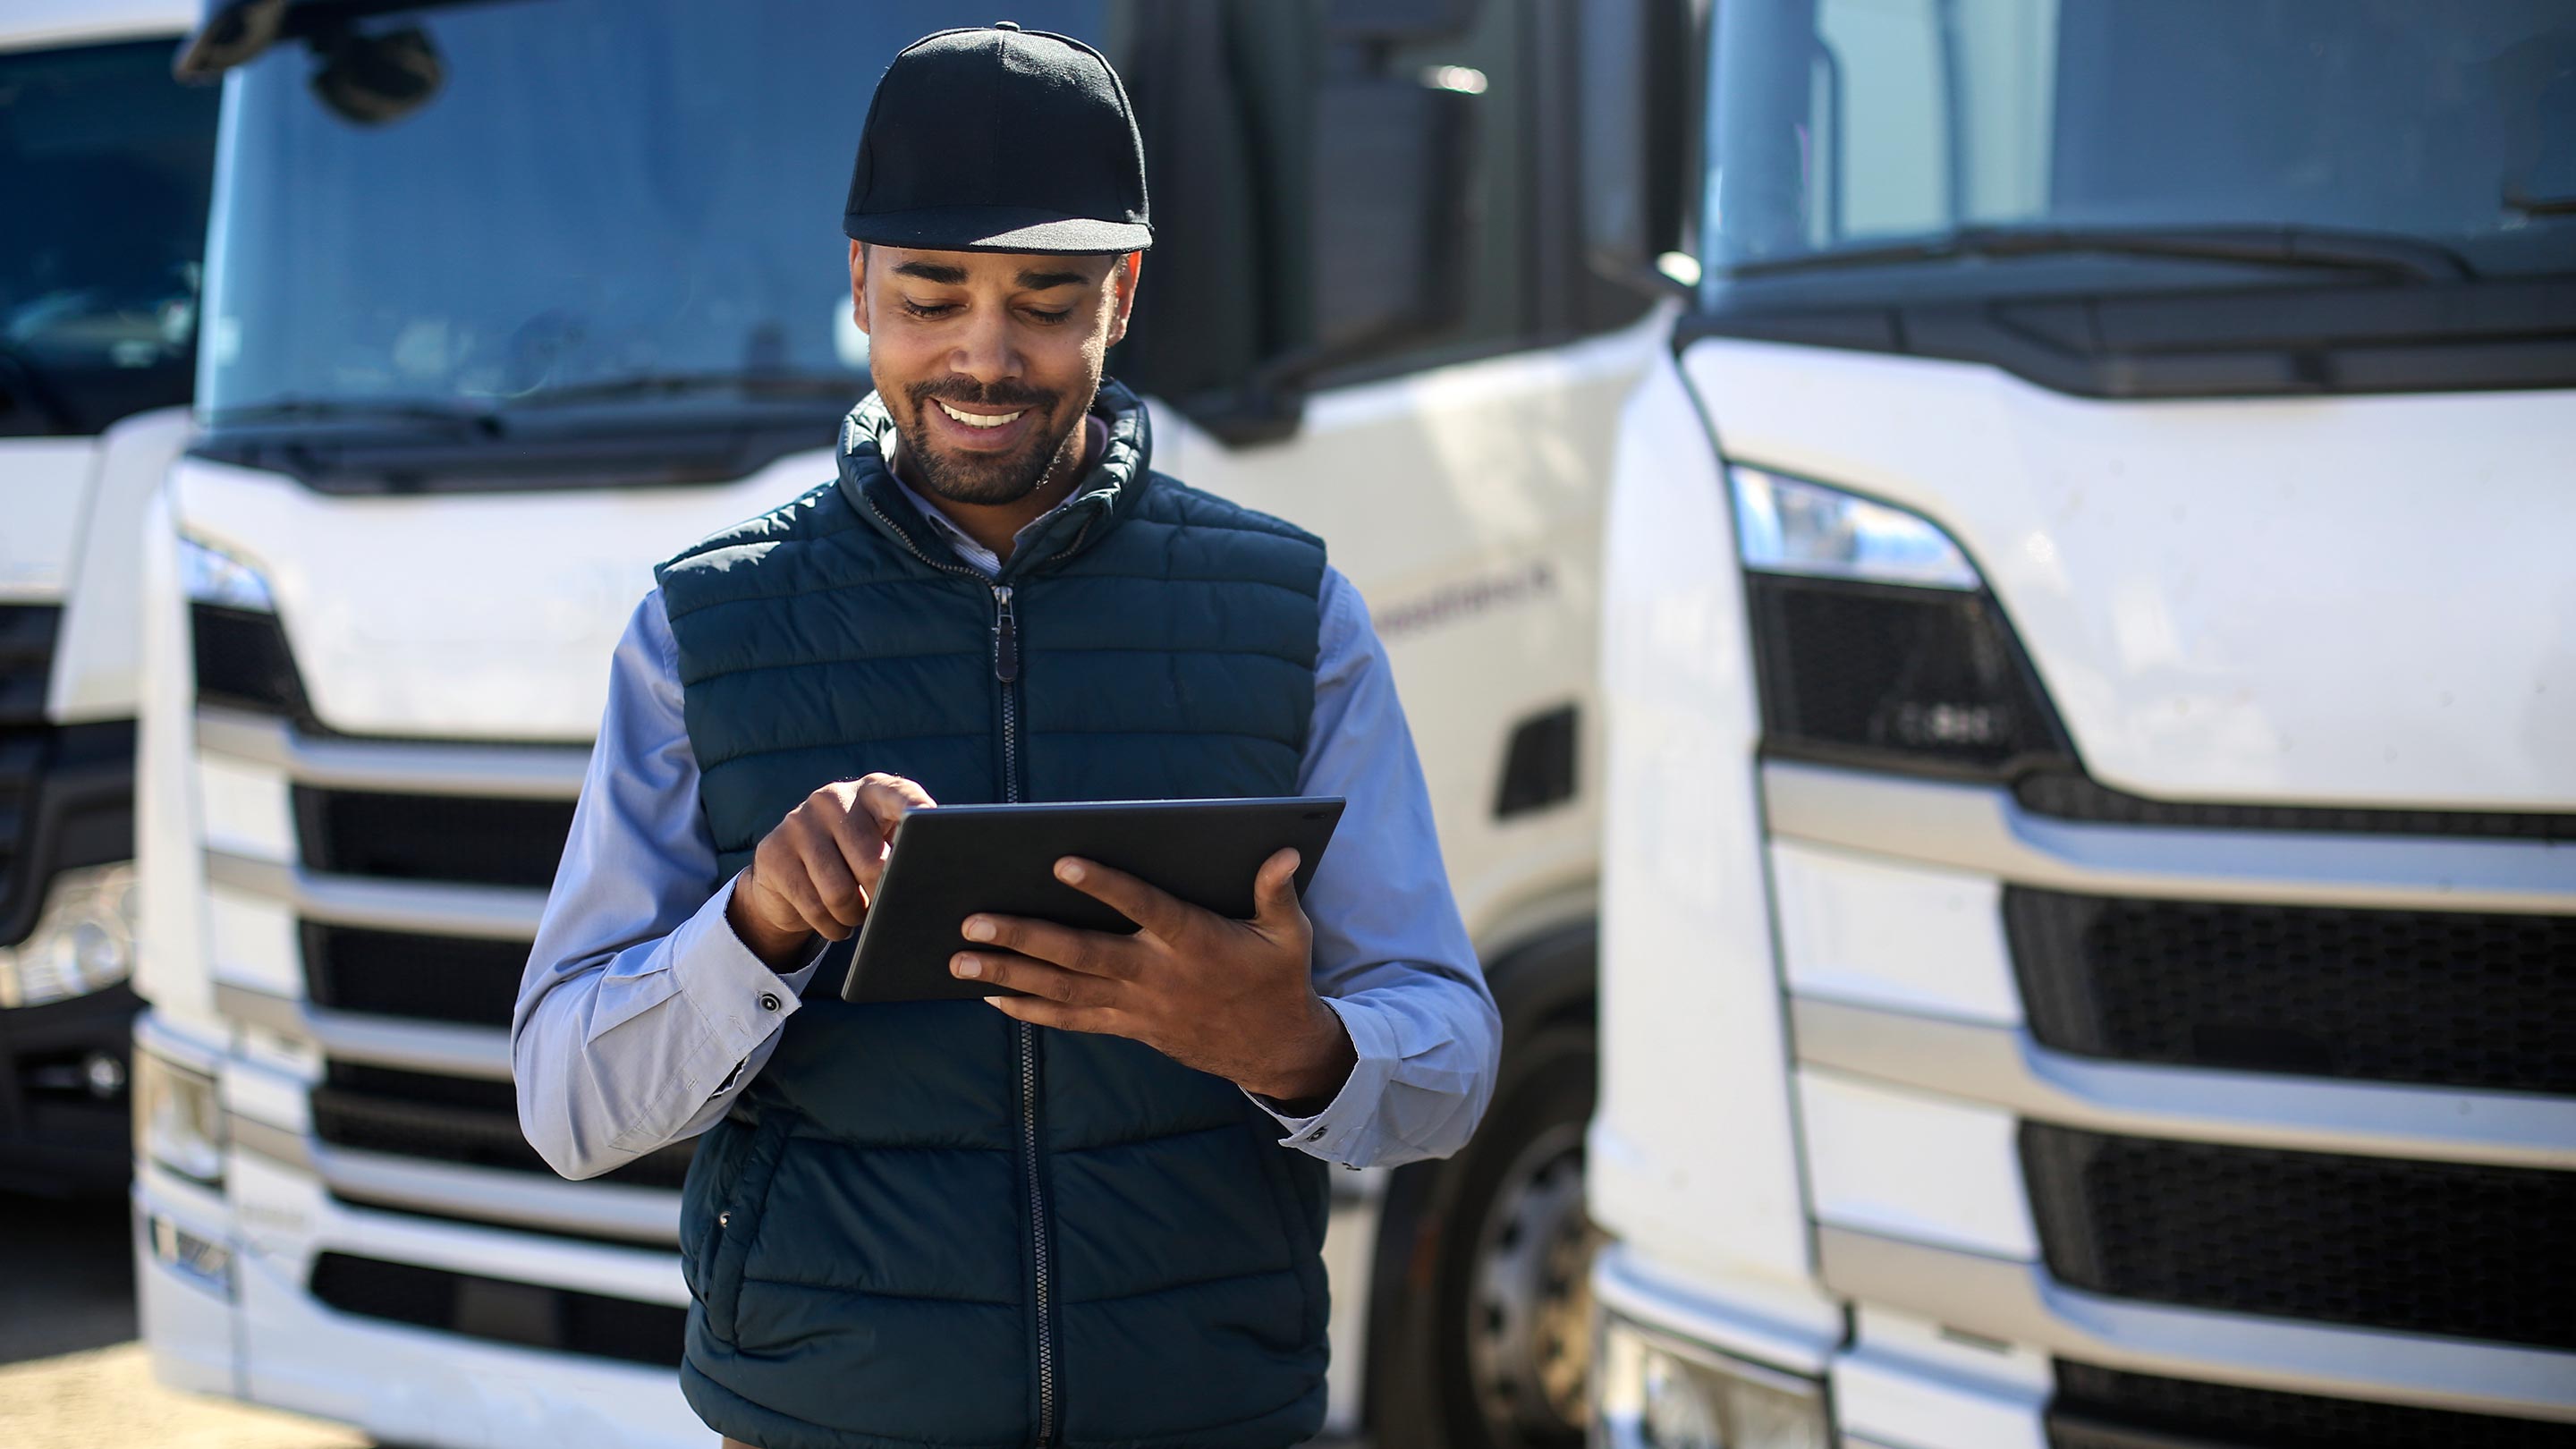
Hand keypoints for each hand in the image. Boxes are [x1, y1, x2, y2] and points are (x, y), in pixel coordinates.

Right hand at [727, 773, 936, 969]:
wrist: (787, 876)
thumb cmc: (852, 862)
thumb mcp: (880, 847)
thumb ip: (904, 852)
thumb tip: (927, 879)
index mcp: (871, 791)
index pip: (900, 796)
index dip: (916, 811)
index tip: (930, 823)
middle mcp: (833, 798)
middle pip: (871, 862)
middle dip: (882, 895)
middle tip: (884, 905)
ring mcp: (799, 821)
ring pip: (839, 892)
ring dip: (855, 916)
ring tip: (859, 914)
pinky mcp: (773, 851)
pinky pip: (813, 906)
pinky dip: (832, 926)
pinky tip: (835, 922)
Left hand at [951, 849, 1356, 1105]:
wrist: (1274, 1050)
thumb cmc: (1278, 978)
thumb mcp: (1289, 933)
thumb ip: (1277, 891)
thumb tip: (1285, 852)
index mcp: (1195, 942)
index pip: (1144, 908)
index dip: (1106, 886)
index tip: (1062, 862)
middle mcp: (1158, 976)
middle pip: (1083, 955)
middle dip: (1025, 937)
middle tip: (973, 920)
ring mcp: (1139, 1007)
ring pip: (1065, 989)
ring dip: (1010, 974)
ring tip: (960, 958)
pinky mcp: (1130, 1027)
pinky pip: (1073, 1019)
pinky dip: (1031, 1008)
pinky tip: (992, 995)